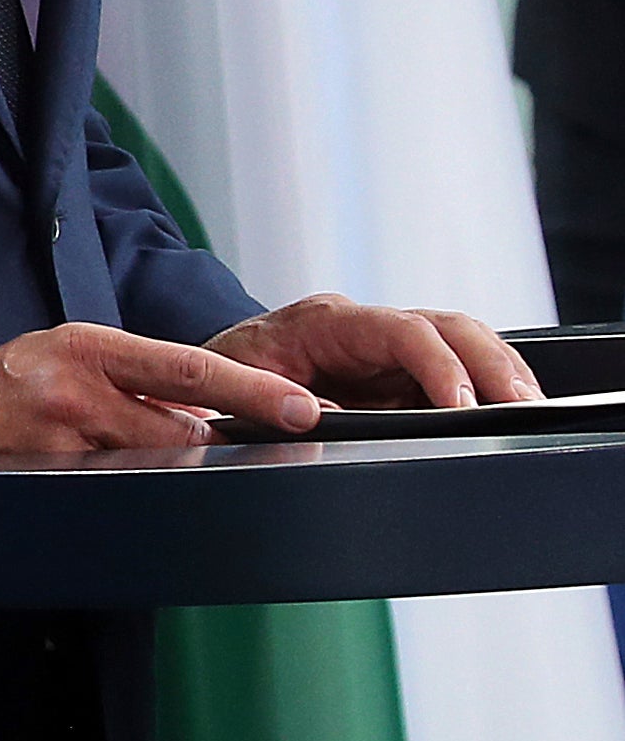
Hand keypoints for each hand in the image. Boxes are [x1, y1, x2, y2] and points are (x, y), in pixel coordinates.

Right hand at [0, 321, 318, 457]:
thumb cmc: (24, 374)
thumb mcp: (84, 352)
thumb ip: (145, 378)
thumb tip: (217, 410)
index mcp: (94, 348)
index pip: (191, 370)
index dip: (252, 391)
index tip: (303, 408)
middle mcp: (80, 391)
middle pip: (181, 432)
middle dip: (203, 441)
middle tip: (201, 438)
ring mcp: (64, 440)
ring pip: (152, 465)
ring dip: (161, 463)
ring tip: (122, 443)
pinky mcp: (52, 477)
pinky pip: (115, 488)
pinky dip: (125, 482)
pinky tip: (102, 467)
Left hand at [209, 292, 540, 411]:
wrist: (211, 364)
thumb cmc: (222, 369)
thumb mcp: (236, 385)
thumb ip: (280, 400)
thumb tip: (323, 418)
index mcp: (326, 321)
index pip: (402, 332)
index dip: (438, 366)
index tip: (463, 405)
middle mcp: (364, 324)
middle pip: (447, 327)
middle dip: (490, 364)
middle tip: (523, 406)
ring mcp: (383, 344)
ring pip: (459, 342)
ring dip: (498, 373)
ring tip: (530, 408)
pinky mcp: (394, 368)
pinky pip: (449, 366)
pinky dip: (483, 384)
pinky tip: (507, 408)